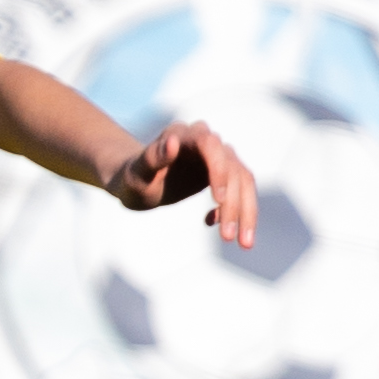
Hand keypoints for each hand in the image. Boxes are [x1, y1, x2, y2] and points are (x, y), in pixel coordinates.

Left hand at [102, 115, 264, 250]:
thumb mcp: (136, 173)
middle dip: (234, 203)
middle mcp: (206, 141)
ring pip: (243, 181)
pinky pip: (241, 190)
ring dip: (245, 213)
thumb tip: (172, 141)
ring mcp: (218, 156)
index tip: (218, 199)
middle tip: (228, 237)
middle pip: (232, 168)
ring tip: (243, 243)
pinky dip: (236, 211)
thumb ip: (152, 158)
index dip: (219, 171)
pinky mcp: (224, 172)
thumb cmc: (132, 178)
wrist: (137, 183)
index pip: (211, 146)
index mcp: (184, 134)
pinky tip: (210, 223)